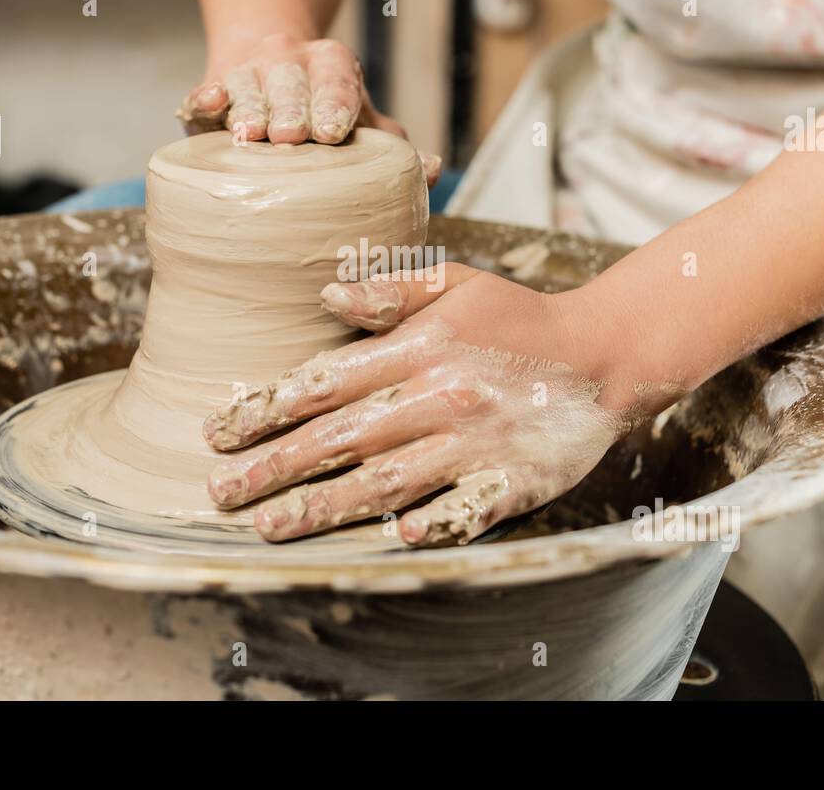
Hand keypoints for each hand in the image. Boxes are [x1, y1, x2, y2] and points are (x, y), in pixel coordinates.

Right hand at [178, 33, 440, 182]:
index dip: (334, 103)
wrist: (266, 62)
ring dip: (248, 109)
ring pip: (247, 86)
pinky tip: (206, 106)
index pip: (336, 81)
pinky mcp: (213, 87)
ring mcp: (247, 72)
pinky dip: (204, 99)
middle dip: (290, 107)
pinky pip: (205, 91)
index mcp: (332, 64)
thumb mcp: (359, 116)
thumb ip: (392, 145)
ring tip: (248, 135)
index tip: (332, 130)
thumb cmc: (322, 105)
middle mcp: (288, 61)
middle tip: (291, 136)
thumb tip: (432, 169)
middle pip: (289, 82)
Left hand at [201, 265, 634, 545]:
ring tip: (269, 526)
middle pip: (341, 440)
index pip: (326, 381)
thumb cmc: (519, 317)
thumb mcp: (457, 283)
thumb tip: (327, 294)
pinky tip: (386, 540)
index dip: (266, 408)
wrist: (605, 352)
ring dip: (322, 507)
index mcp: (419, 348)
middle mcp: (438, 396)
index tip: (219, 431)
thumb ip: (391, 289)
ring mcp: (474, 442)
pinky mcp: (512, 479)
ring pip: (385, 482)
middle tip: (221, 493)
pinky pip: (461, 510)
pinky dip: (426, 525)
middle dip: (274, 468)